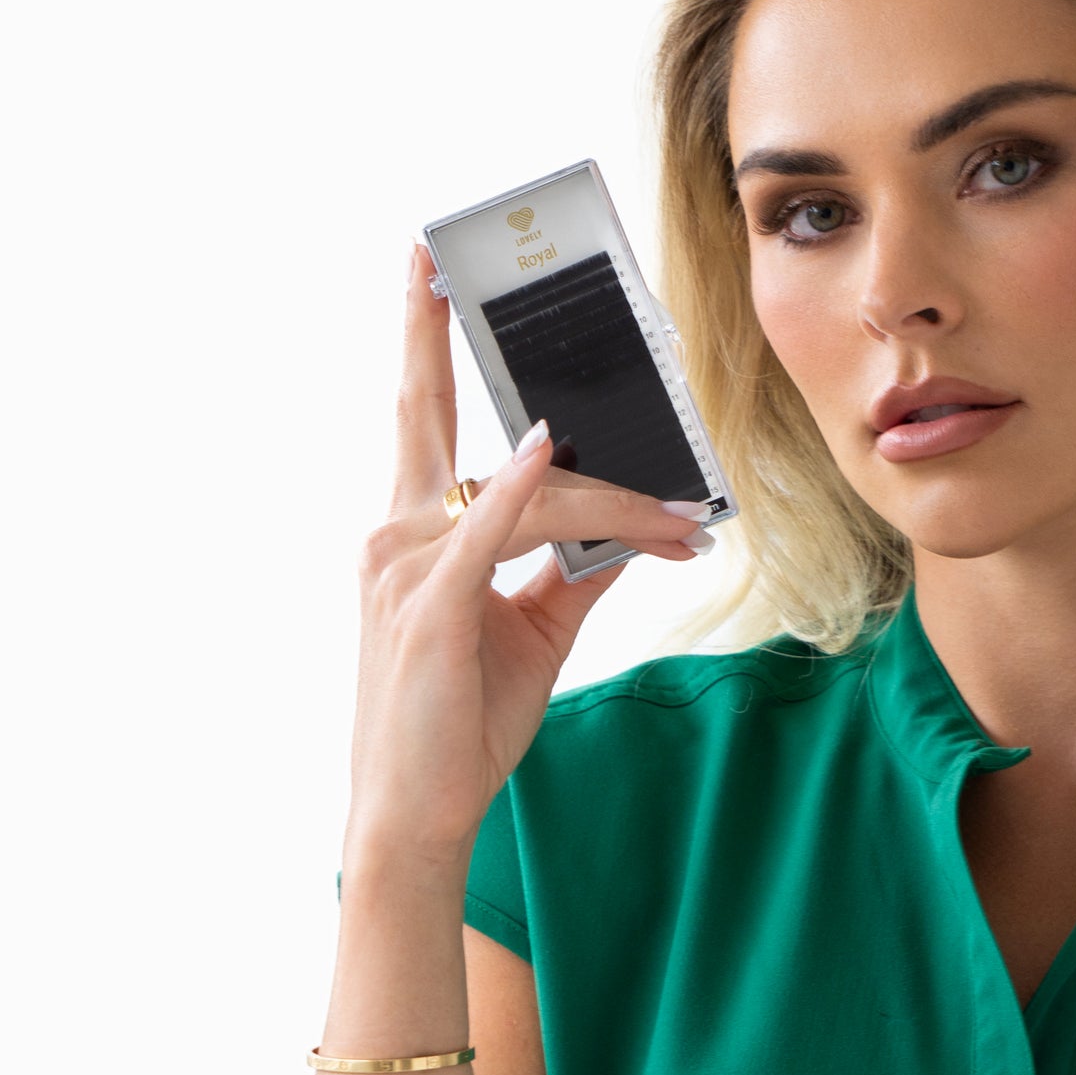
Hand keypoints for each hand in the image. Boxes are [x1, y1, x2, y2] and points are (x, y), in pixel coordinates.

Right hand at [346, 243, 716, 862]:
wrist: (419, 814)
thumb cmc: (462, 723)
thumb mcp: (532, 629)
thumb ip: (573, 568)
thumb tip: (632, 528)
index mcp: (411, 536)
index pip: (436, 434)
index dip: (458, 375)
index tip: (452, 306)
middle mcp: (394, 538)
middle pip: (420, 416)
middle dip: (419, 332)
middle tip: (428, 260)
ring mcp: (405, 571)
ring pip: (525, 497)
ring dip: (612, 501)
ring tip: (681, 523)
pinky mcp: (429, 610)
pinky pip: (485, 533)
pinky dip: (519, 490)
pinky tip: (546, 447)